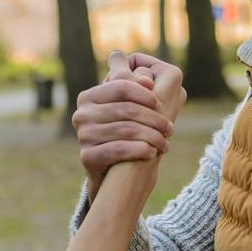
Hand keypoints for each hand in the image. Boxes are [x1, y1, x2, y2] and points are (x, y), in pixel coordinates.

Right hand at [73, 52, 178, 199]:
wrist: (110, 170)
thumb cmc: (123, 130)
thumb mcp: (127, 105)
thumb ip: (137, 85)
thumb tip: (148, 81)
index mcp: (89, 96)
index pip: (122, 86)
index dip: (145, 95)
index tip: (161, 105)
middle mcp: (82, 114)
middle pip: (127, 109)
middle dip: (153, 119)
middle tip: (169, 128)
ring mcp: (83, 135)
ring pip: (127, 129)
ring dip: (152, 136)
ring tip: (165, 142)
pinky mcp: (87, 156)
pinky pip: (119, 149)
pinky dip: (140, 149)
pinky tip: (152, 152)